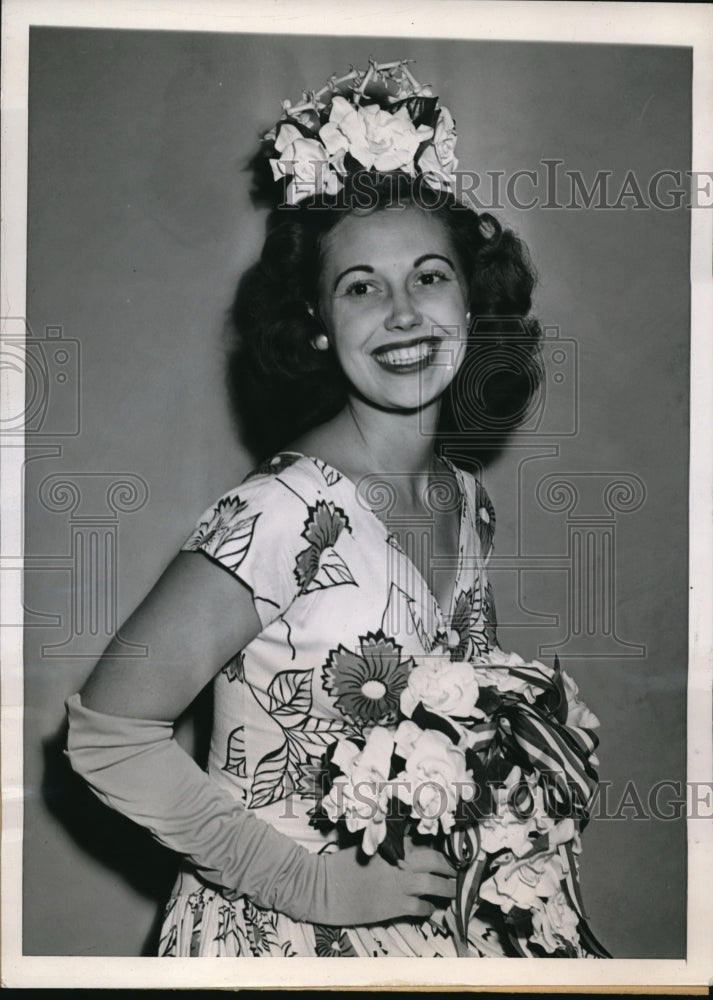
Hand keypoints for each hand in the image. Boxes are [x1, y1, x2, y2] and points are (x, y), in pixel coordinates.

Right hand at [310, 842, 456, 926]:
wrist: (323, 887)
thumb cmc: (340, 865)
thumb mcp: (366, 848)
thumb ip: (387, 847)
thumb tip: (408, 849)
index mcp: (390, 844)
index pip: (422, 842)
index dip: (437, 849)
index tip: (446, 855)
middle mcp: (399, 862)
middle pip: (435, 860)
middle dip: (449, 867)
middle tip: (455, 872)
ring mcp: (398, 884)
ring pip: (434, 885)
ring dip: (446, 889)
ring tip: (451, 892)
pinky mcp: (394, 906)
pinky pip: (421, 907)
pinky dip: (429, 908)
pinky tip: (430, 909)